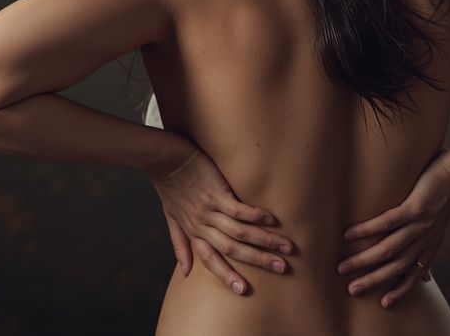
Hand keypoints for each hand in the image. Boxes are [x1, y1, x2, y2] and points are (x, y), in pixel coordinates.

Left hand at [149, 142, 294, 295]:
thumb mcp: (170, 218)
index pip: (211, 260)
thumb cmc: (169, 186)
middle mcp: (202, 225)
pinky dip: (255, 215)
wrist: (163, 158)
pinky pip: (238, 209)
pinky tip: (272, 219)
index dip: (226, 276)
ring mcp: (209, 210)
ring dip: (264, 240)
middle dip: (258, 260)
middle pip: (232, 249)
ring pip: (239, 232)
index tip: (243, 290)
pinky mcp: (215, 192)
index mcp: (193, 232)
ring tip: (286, 246)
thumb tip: (185, 272)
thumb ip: (179, 244)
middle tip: (281, 268)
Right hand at [336, 147, 449, 307]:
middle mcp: (425, 239)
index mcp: (430, 245)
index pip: (414, 273)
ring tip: (343, 267)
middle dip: (373, 280)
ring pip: (389, 249)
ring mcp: (420, 224)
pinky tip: (349, 234)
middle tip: (352, 289)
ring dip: (364, 260)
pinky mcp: (415, 207)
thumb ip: (430, 250)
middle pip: (396, 266)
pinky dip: (367, 230)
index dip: (400, 290)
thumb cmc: (444, 195)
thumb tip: (426, 277)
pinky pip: (387, 222)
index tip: (383, 303)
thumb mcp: (441, 228)